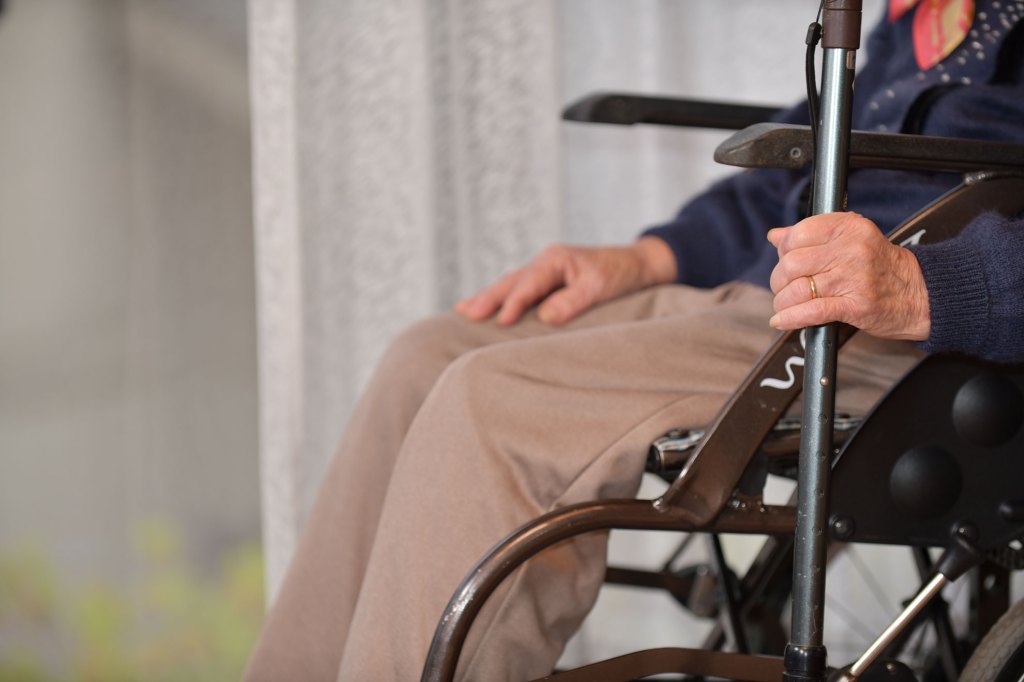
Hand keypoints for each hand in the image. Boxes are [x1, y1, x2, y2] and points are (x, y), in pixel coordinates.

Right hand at [454, 237, 676, 325]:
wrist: (637, 265)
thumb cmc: (620, 274)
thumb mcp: (600, 287)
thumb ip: (573, 301)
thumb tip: (545, 317)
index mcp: (555, 259)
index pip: (529, 284)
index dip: (514, 303)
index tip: (501, 321)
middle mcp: (545, 262)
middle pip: (510, 282)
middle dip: (487, 298)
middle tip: (464, 313)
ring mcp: (544, 271)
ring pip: (510, 285)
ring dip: (488, 298)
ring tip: (463, 311)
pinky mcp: (547, 282)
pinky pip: (519, 290)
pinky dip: (502, 298)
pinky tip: (486, 307)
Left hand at [767, 212, 930, 339]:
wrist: (920, 294)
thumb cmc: (881, 267)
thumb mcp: (851, 239)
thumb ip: (812, 235)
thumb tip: (775, 236)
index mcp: (850, 228)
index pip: (798, 234)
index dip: (784, 250)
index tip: (785, 260)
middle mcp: (852, 250)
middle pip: (792, 263)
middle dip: (780, 280)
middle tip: (784, 287)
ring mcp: (854, 279)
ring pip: (798, 289)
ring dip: (783, 302)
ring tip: (785, 305)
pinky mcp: (856, 306)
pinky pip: (811, 312)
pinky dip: (790, 318)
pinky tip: (781, 320)